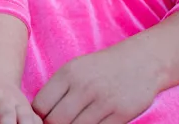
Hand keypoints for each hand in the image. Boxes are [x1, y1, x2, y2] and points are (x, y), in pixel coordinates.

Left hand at [31, 44, 161, 123]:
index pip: (40, 105)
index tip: (45, 118)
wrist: (141, 61)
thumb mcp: (75, 69)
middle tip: (60, 123)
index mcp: (68, 73)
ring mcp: (104, 101)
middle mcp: (84, 86)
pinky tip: (93, 122)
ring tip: (76, 122)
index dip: (39, 117)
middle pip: (56, 120)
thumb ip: (57, 89)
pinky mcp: (121, 113)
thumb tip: (37, 114)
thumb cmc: (102, 68)